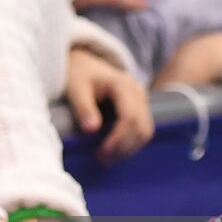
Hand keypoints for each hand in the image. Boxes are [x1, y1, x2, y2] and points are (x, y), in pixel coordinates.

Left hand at [65, 48, 153, 163]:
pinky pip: (142, 129)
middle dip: (124, 148)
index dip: (118, 140)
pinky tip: (113, 150)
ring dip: (128, 148)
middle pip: (141, 127)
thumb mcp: (76, 88)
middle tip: (101, 160)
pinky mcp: (139, 106)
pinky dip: (130, 143)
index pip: (130, 118)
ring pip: (145, 131)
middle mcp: (138, 91)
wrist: (83, 61)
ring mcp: (141, 99)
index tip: (100, 154)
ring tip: (106, 158)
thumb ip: (83, 107)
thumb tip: (92, 130)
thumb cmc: (78, 74)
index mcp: (123, 85)